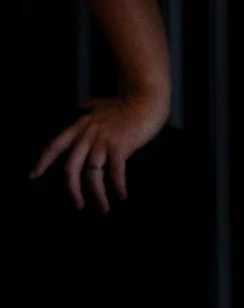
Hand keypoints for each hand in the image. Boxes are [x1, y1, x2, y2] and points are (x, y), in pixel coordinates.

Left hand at [32, 86, 169, 211]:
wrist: (146, 99)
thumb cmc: (127, 102)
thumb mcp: (102, 104)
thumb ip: (90, 107)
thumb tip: (82, 105)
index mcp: (80, 126)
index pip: (55, 146)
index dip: (43, 162)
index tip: (34, 175)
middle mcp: (88, 135)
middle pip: (71, 168)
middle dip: (72, 190)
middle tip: (78, 205)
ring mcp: (103, 141)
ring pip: (92, 174)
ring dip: (98, 195)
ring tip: (104, 208)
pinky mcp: (120, 146)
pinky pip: (115, 172)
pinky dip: (118, 186)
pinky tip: (121, 195)